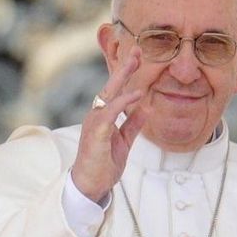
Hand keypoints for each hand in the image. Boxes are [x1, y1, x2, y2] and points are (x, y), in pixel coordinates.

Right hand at [71, 52, 143, 201]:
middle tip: (136, 50)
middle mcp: (96, 115)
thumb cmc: (103, 165)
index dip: (126, 75)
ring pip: (109, 94)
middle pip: (111, 87)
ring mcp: (94, 123)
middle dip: (124, 68)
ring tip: (136, 62)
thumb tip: (146, 108)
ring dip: (123, 77)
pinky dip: (124, 102)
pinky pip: (110, 113)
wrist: (90, 186)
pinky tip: (137, 93)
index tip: (138, 58)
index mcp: (102, 117)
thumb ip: (133, 125)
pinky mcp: (96, 133)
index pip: (115, 92)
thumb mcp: (124, 142)